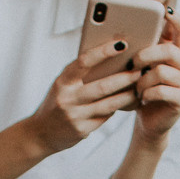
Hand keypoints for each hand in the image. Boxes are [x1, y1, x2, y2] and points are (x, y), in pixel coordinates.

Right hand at [26, 42, 143, 156]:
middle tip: (139, 71)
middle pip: (102, 86)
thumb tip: (110, 60)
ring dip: (127, 96)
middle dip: (124, 78)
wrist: (40, 134)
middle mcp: (67, 98)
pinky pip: (105, 118)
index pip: (84, 62)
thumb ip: (80, 74)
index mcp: (62, 81)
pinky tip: (127, 103)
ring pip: (108, 105)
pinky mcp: (81, 131)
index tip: (121, 44)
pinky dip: (117, 109)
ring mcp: (74, 116)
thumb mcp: (62, 85)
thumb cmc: (57, 102)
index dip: (103, 52)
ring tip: (139, 88)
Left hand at [131, 10, 179, 143]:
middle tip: (132, 62)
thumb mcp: (144, 66)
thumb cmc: (144, 88)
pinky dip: (147, 94)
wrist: (149, 120)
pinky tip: (143, 98)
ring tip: (137, 88)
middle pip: (169, 50)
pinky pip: (161, 90)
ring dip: (143, 80)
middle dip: (147, 54)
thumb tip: (131, 28)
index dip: (177, 18)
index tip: (165, 10)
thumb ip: (146, 48)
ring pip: (161, 72)